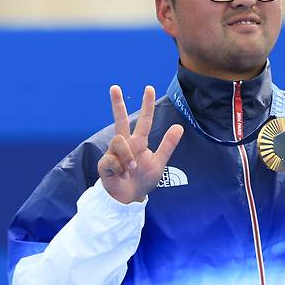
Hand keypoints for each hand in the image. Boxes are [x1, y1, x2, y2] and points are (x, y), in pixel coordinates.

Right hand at [97, 85, 183, 203]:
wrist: (130, 198)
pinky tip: (123, 175)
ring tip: (132, 169)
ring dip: (128, 157)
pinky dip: (121, 168)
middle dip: (117, 103)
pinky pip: (112, 159)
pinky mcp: (105, 163)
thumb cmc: (143, 179)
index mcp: (139, 142)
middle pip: (120, 119)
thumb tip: (179, 126)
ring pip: (118, 141)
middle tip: (115, 87)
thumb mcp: (159, 162)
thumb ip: (167, 145)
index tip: (149, 88)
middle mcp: (125, 144)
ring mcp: (113, 152)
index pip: (144, 120)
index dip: (147, 105)